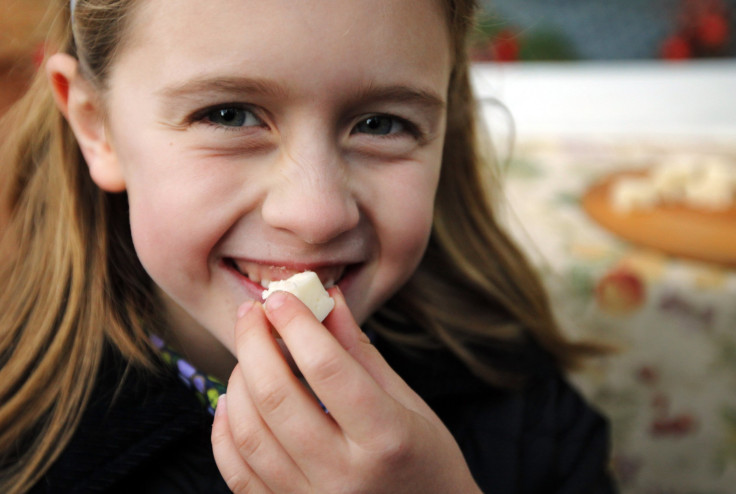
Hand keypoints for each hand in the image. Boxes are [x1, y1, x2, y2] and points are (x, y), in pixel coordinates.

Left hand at [211, 288, 481, 492]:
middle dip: (255, 343)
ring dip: (239, 381)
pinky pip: (237, 472)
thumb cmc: (427, 460)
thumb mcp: (408, 403)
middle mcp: (343, 476)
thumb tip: (327, 299)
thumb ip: (360, 353)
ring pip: (250, 433)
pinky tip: (234, 401)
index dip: (297, 324)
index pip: (328, 368)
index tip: (281, 297)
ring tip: (249, 354)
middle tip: (252, 313)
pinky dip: (226, 430)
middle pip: (277, 397)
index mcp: (386, 439)